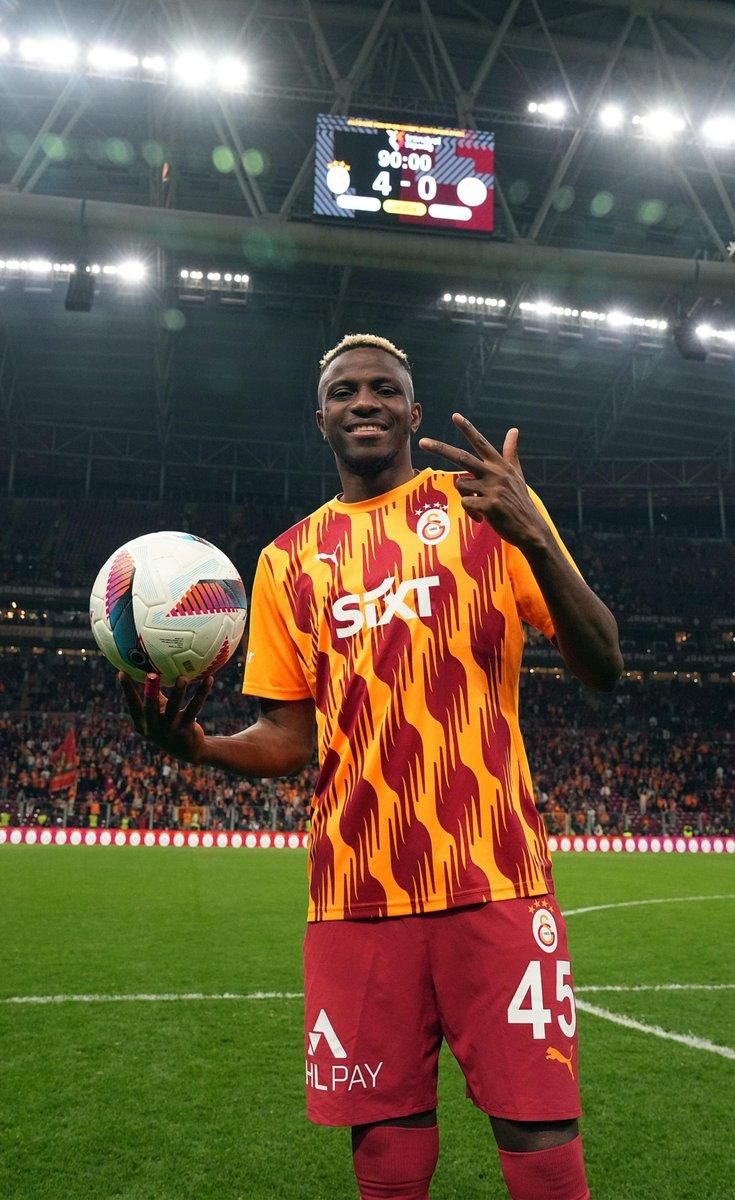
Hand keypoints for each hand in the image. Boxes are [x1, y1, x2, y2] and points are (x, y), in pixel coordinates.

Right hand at [119, 672, 212, 764]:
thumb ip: (154, 695)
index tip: (122, 672)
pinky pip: (195, 707)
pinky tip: (208, 680)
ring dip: (179, 692)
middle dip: (150, 691)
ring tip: (183, 678)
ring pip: (175, 708)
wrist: (188, 751)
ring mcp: (170, 730)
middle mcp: (154, 728)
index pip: (132, 704)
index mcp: (142, 723)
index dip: (127, 689)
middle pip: (150, 709)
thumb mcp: (158, 713)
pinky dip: (201, 693)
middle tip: (152, 674)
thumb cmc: (168, 724)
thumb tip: (150, 668)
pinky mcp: (186, 729)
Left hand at [419, 413, 547, 548]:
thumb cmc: (519, 500)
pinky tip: (483, 518)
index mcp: (499, 465)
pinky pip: (465, 504)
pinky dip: (470, 512)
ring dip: (466, 496)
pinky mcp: (489, 505)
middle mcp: (495, 473)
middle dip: (439, 448)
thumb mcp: (516, 473)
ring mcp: (492, 489)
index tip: (455, 416)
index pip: (481, 443)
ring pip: (461, 485)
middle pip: (461, 457)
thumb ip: (511, 451)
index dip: (468, 429)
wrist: (530, 528)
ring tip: (481, 505)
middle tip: (422, 442)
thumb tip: (514, 429)